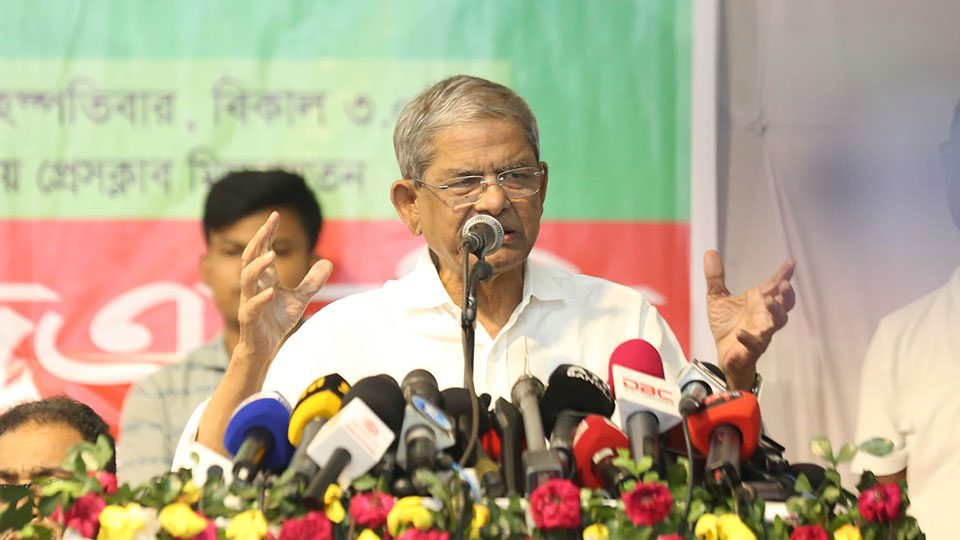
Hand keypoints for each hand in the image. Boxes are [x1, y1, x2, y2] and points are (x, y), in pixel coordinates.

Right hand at [237, 211, 332, 361]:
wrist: (265, 348)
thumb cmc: (276, 321)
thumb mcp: (300, 299)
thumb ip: (312, 281)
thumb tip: (328, 261)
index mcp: (264, 279)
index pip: (262, 250)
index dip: (267, 233)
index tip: (275, 216)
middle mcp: (253, 286)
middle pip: (250, 258)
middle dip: (258, 240)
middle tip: (268, 225)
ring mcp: (249, 302)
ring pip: (247, 279)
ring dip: (258, 266)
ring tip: (271, 255)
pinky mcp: (249, 320)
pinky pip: (251, 307)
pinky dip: (261, 299)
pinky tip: (272, 291)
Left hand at [703, 250, 795, 389]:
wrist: (723, 354)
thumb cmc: (726, 326)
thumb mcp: (717, 298)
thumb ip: (715, 277)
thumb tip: (710, 252)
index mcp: (758, 302)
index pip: (774, 285)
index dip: (783, 274)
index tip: (791, 262)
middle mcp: (764, 316)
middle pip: (784, 304)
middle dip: (787, 294)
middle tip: (785, 283)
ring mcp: (761, 332)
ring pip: (777, 323)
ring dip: (776, 312)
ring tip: (768, 301)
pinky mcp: (752, 348)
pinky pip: (754, 344)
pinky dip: (748, 338)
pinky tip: (741, 333)